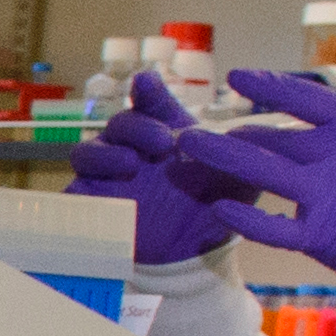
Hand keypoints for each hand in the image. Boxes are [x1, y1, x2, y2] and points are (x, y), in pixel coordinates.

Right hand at [67, 77, 246, 269]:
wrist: (193, 252)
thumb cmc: (213, 205)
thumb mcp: (240, 177)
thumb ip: (248, 153)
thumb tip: (262, 129)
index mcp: (164, 133)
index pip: (151, 104)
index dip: (147, 92)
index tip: (148, 84)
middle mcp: (130, 148)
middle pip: (120, 124)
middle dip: (138, 127)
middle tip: (163, 141)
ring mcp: (106, 176)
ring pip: (88, 152)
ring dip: (105, 153)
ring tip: (130, 164)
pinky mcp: (90, 205)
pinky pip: (73, 192)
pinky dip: (81, 189)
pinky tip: (101, 193)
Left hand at [164, 69, 335, 303]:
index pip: (306, 98)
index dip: (267, 86)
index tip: (238, 77)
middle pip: (274, 136)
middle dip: (236, 132)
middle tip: (204, 131)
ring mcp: (328, 196)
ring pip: (260, 169)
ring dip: (219, 156)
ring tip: (186, 147)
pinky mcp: (324, 237)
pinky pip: (271, 225)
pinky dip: (242, 216)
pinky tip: (218, 207)